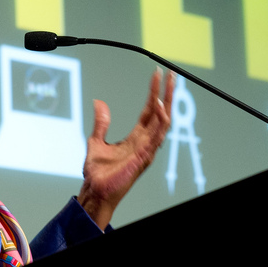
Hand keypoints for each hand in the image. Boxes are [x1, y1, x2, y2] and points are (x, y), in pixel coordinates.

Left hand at [78, 70, 175, 229]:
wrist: (95, 191)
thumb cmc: (98, 173)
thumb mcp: (96, 141)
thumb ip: (101, 122)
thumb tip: (99, 103)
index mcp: (136, 138)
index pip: (149, 110)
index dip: (153, 93)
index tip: (156, 76)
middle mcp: (145, 142)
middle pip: (160, 113)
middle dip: (167, 93)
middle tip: (171, 75)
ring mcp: (147, 149)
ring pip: (163, 121)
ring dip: (167, 102)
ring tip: (169, 84)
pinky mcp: (145, 156)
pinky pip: (157, 135)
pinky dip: (160, 120)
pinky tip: (159, 105)